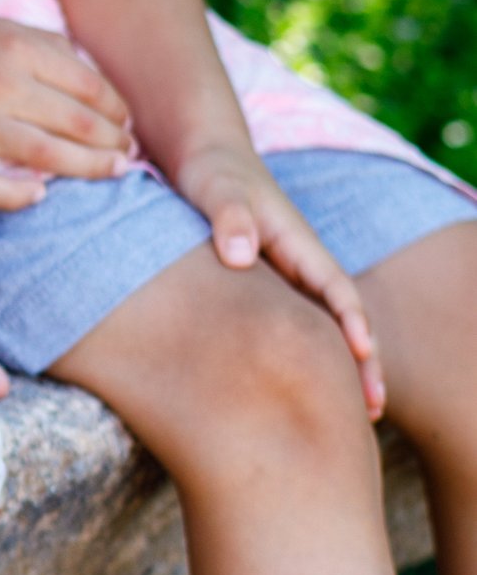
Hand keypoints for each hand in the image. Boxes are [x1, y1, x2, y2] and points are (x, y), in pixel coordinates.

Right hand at [0, 10, 134, 209]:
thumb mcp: (5, 29)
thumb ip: (52, 50)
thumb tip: (101, 88)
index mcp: (17, 48)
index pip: (89, 86)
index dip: (117, 109)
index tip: (125, 124)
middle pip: (77, 123)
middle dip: (113, 142)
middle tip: (127, 155)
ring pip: (46, 156)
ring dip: (89, 168)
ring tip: (111, 172)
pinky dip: (15, 196)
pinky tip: (39, 195)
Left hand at [175, 136, 384, 416]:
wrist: (202, 158)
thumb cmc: (210, 172)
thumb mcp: (216, 187)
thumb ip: (229, 216)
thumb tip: (241, 257)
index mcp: (296, 241)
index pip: (335, 286)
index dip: (351, 320)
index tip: (363, 353)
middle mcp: (300, 262)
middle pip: (341, 317)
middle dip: (363, 361)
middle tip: (372, 410)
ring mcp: (286, 277)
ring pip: (321, 328)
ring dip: (340, 368)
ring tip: (354, 416)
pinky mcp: (267, 286)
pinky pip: (295, 326)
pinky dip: (308, 357)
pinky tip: (301, 391)